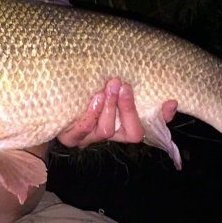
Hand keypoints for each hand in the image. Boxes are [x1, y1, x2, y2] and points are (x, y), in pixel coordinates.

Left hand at [56, 78, 177, 147]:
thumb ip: (130, 85)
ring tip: (106, 88)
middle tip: (122, 84)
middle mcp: (110, 135)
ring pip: (107, 131)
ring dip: (109, 108)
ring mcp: (91, 138)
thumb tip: (162, 85)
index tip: (169, 101)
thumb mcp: (107, 87)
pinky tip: (93, 100)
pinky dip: (90, 116)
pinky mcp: (71, 138)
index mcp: (123, 126)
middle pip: (132, 133)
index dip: (163, 118)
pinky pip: (81, 132)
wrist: (51, 97)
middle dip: (128, 107)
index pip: (153, 126)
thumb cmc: (85, 90)